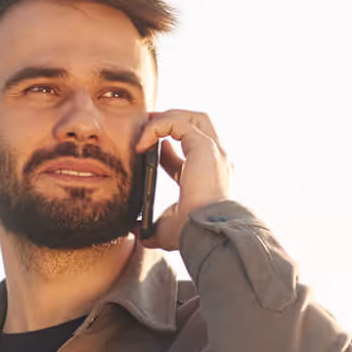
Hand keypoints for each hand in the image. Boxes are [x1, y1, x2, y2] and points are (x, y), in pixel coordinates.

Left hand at [134, 109, 231, 250]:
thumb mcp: (166, 227)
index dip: (165, 146)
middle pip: (197, 124)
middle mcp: (216, 160)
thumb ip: (151, 226)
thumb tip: (136, 231)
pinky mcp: (204, 147)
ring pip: (192, 117)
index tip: (143, 148)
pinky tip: (142, 143)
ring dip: (166, 118)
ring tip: (144, 131)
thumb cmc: (190, 233)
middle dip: (171, 119)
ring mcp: (213, 151)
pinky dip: (158, 127)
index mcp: (209, 175)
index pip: (189, 150)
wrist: (205, 233)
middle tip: (146, 125)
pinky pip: (178, 123)